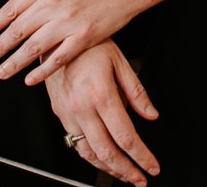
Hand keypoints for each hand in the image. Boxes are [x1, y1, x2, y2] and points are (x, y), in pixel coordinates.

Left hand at [0, 0, 141, 83]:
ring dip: (14, 63)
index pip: (12, 8)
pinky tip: (31, 79)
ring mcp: (68, 23)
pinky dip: (43, 71)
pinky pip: (58, 58)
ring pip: (33, 48)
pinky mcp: (84, 37)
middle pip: (18, 31)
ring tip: (1, 73)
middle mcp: (53, 4)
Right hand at [44, 39, 159, 186]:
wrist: (54, 36)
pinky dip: (90, 156)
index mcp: (100, 93)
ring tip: (124, 174)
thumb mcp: (119, 60)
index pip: (125, 136)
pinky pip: (75, 143)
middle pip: (107, 152)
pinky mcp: (59, 113)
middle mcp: (82, 107)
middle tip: (140, 179)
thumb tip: (151, 115)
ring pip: (88, 153)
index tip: (152, 166)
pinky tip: (102, 159)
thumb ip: (136, 91)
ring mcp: (68, 113)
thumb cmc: (88, 43)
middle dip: (127, 171)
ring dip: (108, 168)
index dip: (141, 156)